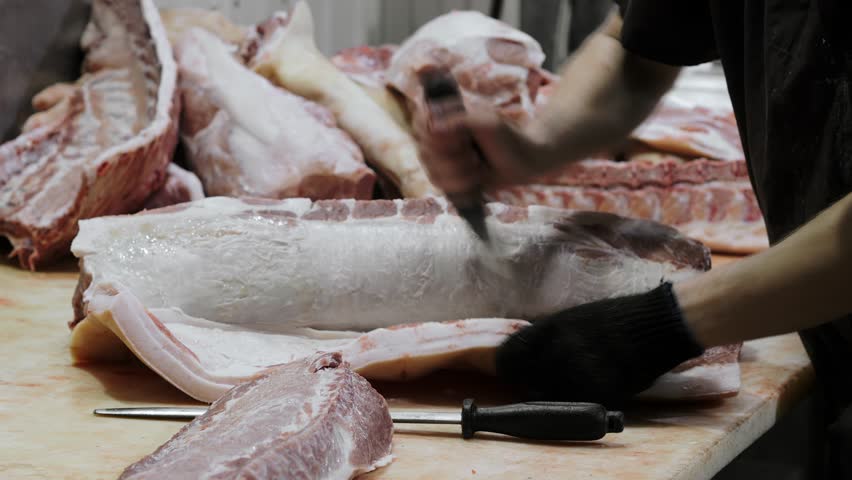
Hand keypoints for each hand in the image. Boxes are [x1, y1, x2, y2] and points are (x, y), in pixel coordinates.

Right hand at [412, 70, 554, 195]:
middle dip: (453, 159)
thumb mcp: (485, 122)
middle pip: (426, 153)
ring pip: (434, 173)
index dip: (436, 137)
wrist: (527, 161)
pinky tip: (476, 181)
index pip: (420, 125)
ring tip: (479, 168)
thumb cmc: (508, 136)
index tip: (460, 138)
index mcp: (444, 118)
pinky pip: (443, 188)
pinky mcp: (451, 179)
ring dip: (460, 174)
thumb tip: (433, 127)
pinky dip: (462, 187)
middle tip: (475, 155)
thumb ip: (457, 121)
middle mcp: (439, 140)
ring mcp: (443, 161)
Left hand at [494, 283, 704, 407]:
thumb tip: (522, 354)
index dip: (508, 367)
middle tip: (542, 383)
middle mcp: (559, 350)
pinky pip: (578, 403)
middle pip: (526, 380)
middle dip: (530, 384)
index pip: (509, 356)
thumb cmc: (615, 319)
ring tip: (572, 385)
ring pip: (550, 395)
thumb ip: (546, 337)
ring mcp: (578, 371)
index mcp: (549, 329)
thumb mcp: (573, 318)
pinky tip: (592, 389)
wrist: (656, 324)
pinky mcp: (599, 391)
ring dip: (555, 395)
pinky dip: (581, 401)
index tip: (511, 372)